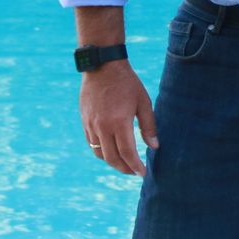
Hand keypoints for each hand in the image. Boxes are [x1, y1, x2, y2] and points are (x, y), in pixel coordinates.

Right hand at [79, 61, 158, 175]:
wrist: (102, 66)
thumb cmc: (127, 83)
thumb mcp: (143, 102)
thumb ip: (149, 126)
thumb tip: (154, 147)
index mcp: (119, 122)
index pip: (127, 153)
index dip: (135, 166)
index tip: (142, 173)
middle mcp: (102, 127)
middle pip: (112, 158)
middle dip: (124, 168)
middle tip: (134, 172)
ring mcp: (91, 125)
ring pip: (99, 153)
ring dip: (112, 162)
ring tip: (124, 163)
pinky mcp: (85, 121)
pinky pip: (91, 143)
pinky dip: (101, 151)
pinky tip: (111, 150)